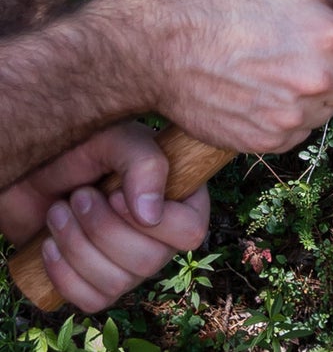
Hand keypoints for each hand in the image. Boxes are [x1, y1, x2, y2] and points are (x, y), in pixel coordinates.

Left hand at [0, 121, 208, 312]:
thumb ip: (144, 165)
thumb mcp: (116, 140)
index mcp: (180, 199)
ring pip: (117, 283)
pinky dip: (64, 274)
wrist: (31, 176)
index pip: (191, 231)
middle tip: (78, 196)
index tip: (115, 195)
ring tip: (59, 211)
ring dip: (77, 247)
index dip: (156, 223)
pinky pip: (91, 301)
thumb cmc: (80, 150)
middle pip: (148, 261)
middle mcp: (161, 238)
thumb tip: (150, 215)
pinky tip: (49, 244)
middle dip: (102, 230)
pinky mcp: (95, 286)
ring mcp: (129, 267)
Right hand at [149, 0, 332, 153]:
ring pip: (327, 111)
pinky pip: (296, 132)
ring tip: (280, 68)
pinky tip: (263, 91)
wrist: (157, 47)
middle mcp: (318, 82)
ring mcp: (291, 117)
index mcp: (332, 38)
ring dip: (315, 95)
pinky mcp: (264, 141)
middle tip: (315, 51)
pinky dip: (288, 117)